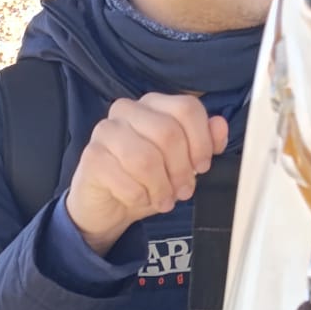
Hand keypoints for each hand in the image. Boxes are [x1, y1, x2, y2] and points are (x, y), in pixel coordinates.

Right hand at [65, 94, 227, 255]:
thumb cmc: (146, 179)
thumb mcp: (182, 163)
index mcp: (154, 105)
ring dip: (160, 187)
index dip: (201, 141)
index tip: (202, 166)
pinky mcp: (91, 156)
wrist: (108, 204)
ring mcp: (106, 130)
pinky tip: (139, 198)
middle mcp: (128, 110)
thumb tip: (219, 125)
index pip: (187, 108)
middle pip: (168, 132)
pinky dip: (138, 196)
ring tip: (163, 199)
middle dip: (181, 169)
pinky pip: (123, 178)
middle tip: (183, 190)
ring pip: (145, 158)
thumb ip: (203, 143)